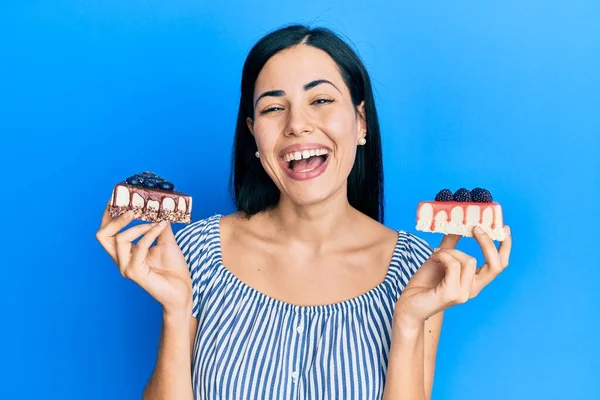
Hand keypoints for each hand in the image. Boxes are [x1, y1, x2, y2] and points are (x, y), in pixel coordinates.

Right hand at [95, 201, 192, 315]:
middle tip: (132, 209)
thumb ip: (159, 225)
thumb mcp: (166, 240)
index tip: (118, 196)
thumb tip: (160, 207)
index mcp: (125, 252)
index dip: (109, 213)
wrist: (183, 289)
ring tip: (155, 221)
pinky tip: (161, 226)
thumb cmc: (173, 267)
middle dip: (114, 218)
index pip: (108, 231)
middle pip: (103, 235)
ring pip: (119, 239)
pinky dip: (150, 234)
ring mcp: (126, 267)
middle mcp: (121, 260)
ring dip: (138, 226)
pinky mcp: (135, 273)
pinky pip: (139, 247)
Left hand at [394, 225, 511, 328]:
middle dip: (488, 243)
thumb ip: (451, 244)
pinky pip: (453, 265)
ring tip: (437, 254)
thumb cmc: (425, 282)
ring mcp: (464, 293)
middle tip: (476, 227)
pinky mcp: (452, 294)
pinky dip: (442, 256)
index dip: (505, 247)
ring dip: (451, 251)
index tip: (505, 228)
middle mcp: (473, 289)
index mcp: (474, 281)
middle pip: (496, 265)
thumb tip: (459, 225)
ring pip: (469, 260)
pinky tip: (434, 259)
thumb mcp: (441, 258)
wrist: (408, 303)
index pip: (499, 265)